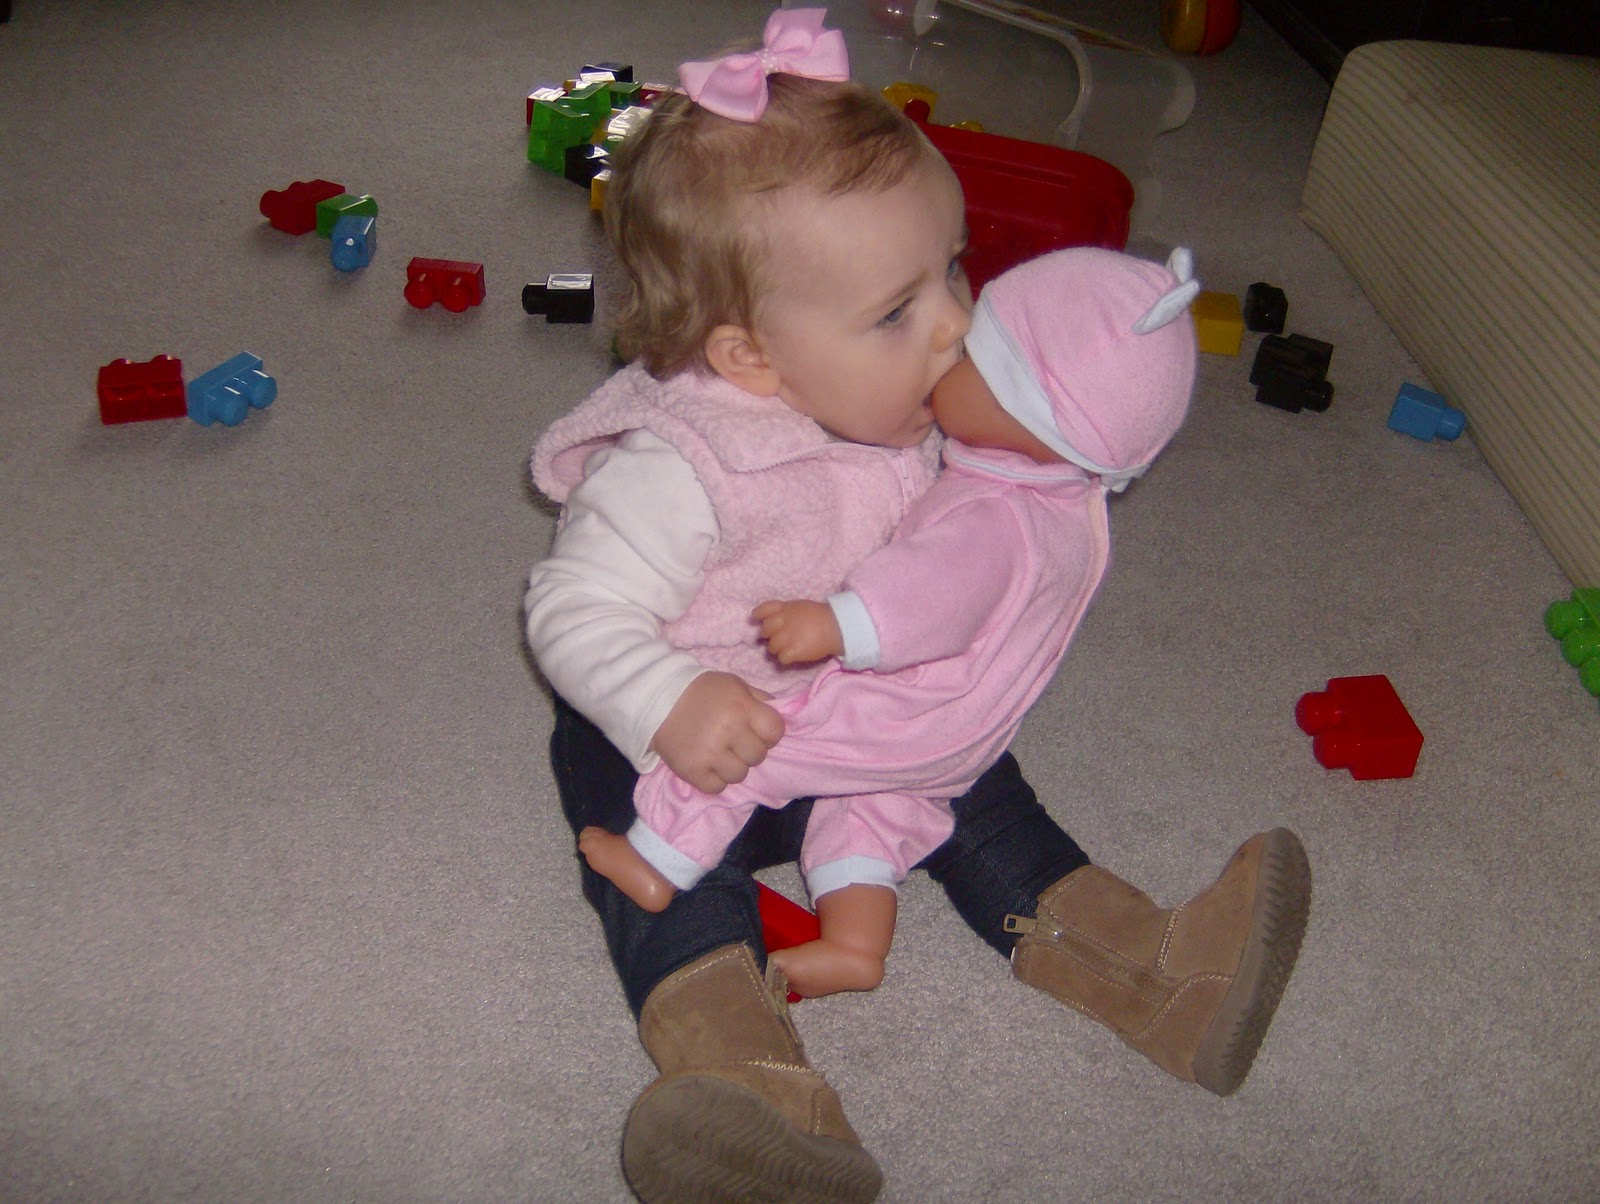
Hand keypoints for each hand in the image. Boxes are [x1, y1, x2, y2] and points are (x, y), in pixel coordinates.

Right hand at [650, 671, 783, 792]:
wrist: (657, 699)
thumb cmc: (701, 691)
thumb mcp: (734, 685)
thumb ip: (760, 699)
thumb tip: (781, 717)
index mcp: (742, 707)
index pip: (775, 731)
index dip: (769, 732)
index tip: (756, 730)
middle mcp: (729, 731)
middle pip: (759, 756)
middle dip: (749, 749)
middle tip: (733, 740)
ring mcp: (710, 754)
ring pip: (740, 775)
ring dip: (732, 766)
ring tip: (719, 752)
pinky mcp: (692, 771)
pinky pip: (718, 787)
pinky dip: (714, 778)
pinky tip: (706, 762)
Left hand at [752, 599, 843, 665]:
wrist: (836, 627)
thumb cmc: (819, 616)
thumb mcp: (799, 606)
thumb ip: (783, 610)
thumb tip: (770, 619)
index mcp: (784, 609)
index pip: (763, 610)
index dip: (758, 615)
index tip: (755, 619)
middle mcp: (782, 622)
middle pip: (764, 631)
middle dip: (768, 635)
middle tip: (778, 638)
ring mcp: (787, 638)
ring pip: (771, 647)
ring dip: (777, 649)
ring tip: (787, 648)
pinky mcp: (793, 651)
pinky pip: (781, 658)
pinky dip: (785, 658)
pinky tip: (792, 656)